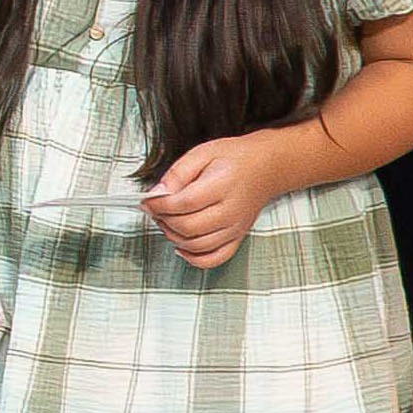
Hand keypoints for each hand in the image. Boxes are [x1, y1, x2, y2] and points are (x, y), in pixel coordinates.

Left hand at [138, 133, 292, 267]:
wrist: (266, 167)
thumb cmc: (234, 159)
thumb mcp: (202, 153)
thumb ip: (177, 173)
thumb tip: (156, 194)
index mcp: (221, 186)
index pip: (183, 204)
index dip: (159, 205)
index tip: (147, 200)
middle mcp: (231, 211)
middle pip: (188, 227)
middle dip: (163, 220)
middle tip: (155, 210)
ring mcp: (236, 228)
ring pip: (197, 245)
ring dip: (174, 237)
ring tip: (167, 221)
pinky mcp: (238, 237)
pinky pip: (216, 258)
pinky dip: (195, 258)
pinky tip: (181, 247)